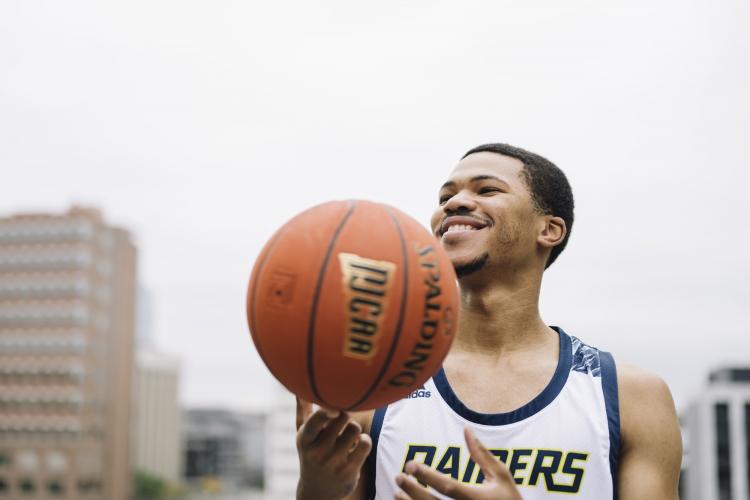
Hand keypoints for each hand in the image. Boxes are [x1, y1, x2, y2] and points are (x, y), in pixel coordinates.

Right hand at [295, 397, 371, 499]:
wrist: (318, 492)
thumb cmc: (311, 453)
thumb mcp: (303, 434)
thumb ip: (303, 409)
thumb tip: (300, 384)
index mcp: (305, 439)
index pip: (315, 421)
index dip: (326, 411)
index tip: (333, 407)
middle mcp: (317, 451)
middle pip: (342, 417)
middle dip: (346, 414)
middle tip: (342, 419)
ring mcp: (333, 463)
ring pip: (355, 429)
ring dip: (355, 429)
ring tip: (348, 436)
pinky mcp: (349, 471)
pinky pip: (366, 443)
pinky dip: (365, 441)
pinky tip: (357, 446)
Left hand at [395, 428, 521, 499]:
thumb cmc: (510, 499)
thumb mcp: (501, 476)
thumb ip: (482, 454)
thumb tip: (466, 429)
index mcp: (478, 499)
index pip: (448, 487)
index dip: (428, 475)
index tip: (411, 464)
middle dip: (412, 490)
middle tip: (398, 475)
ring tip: (396, 491)